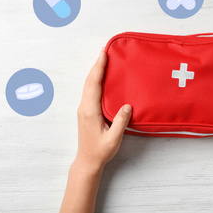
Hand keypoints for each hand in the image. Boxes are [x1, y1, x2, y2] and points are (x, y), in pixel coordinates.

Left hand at [76, 49, 131, 169]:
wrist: (87, 161)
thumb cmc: (100, 151)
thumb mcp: (113, 138)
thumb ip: (120, 121)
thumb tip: (128, 105)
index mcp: (90, 111)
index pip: (94, 84)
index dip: (99, 68)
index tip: (103, 54)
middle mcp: (85, 107)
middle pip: (89, 81)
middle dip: (97, 65)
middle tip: (105, 51)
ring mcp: (84, 109)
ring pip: (89, 85)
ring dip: (95, 71)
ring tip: (103, 60)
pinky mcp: (87, 111)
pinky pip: (90, 91)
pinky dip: (95, 80)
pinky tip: (102, 78)